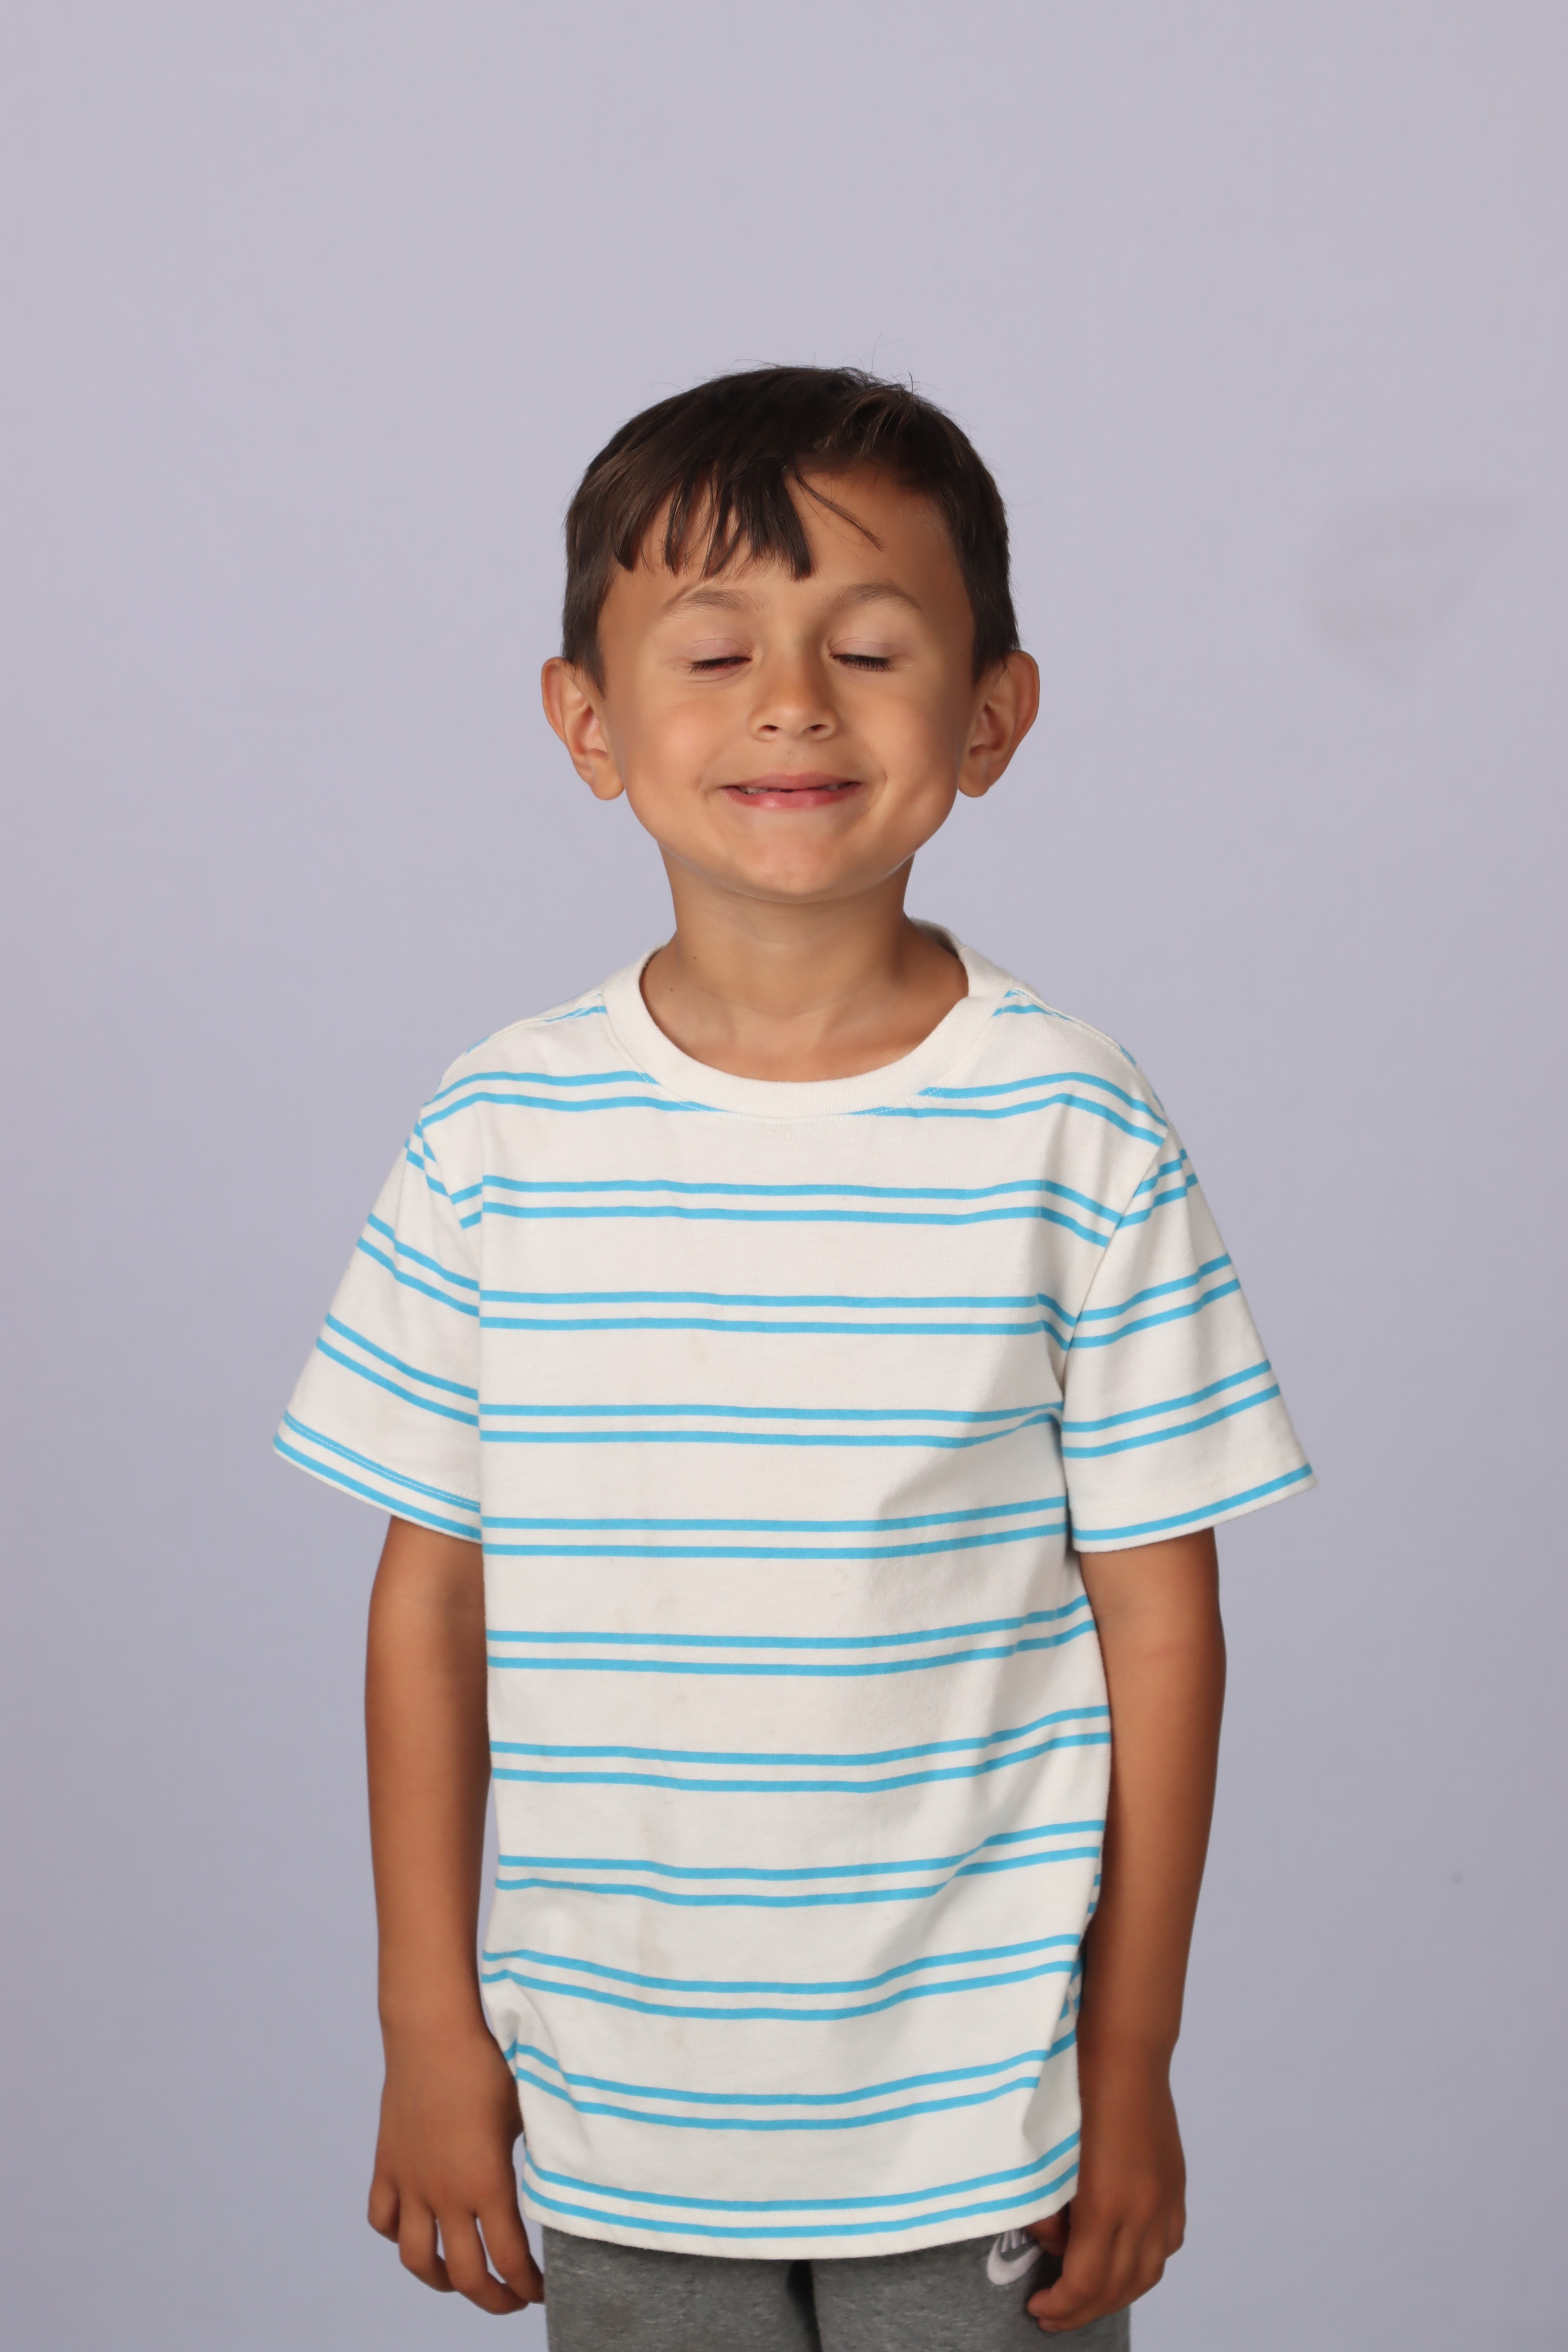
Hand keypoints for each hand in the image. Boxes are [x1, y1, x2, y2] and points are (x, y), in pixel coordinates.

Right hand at [368, 2018, 542, 2313]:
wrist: (434, 2030)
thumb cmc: (489, 2063)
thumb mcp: (527, 2111)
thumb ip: (542, 2155)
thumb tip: (566, 2185)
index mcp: (486, 2183)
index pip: (510, 2259)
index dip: (528, 2287)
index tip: (542, 2292)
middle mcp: (444, 2192)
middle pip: (463, 2275)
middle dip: (491, 2298)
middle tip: (511, 2299)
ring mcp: (410, 2181)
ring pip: (416, 2258)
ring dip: (439, 2278)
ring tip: (460, 2277)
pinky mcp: (387, 2164)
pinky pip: (383, 2218)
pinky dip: (398, 2233)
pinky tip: (417, 2229)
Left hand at [1024, 2060, 1185, 2333]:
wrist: (1124, 2048)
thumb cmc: (1077, 2088)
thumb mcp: (1050, 2151)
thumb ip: (1048, 2203)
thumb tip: (1050, 2236)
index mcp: (1108, 2201)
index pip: (1085, 2281)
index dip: (1060, 2305)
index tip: (1036, 2307)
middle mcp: (1144, 2207)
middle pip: (1117, 2287)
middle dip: (1082, 2310)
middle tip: (1051, 2314)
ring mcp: (1165, 2197)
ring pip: (1147, 2273)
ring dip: (1115, 2294)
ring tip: (1083, 2296)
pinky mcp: (1175, 2185)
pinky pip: (1166, 2245)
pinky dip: (1142, 2264)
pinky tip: (1121, 2259)